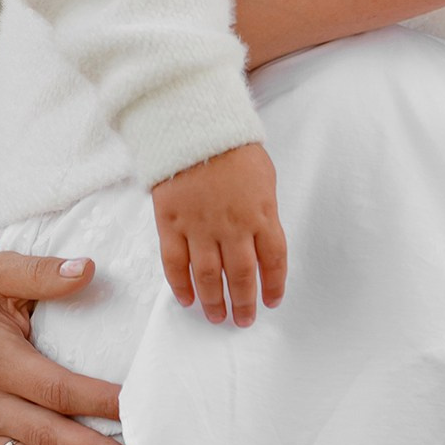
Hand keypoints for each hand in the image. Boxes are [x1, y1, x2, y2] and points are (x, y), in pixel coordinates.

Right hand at [152, 141, 286, 326]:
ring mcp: (200, 226)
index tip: (272, 301)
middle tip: (242, 320)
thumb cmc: (232, 145)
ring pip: (208, 276)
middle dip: (243, 303)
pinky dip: (180, 285)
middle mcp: (233, 226)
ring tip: (216, 318)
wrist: (194, 123)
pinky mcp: (171, 222)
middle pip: (241, 276)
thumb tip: (262, 238)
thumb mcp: (264, 177)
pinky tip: (186, 299)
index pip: (273, 260)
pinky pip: (175, 263)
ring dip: (213, 302)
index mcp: (261, 213)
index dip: (273, 285)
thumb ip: (263, 210)